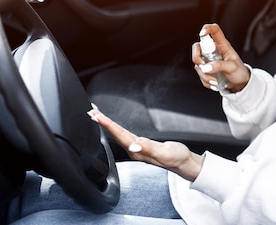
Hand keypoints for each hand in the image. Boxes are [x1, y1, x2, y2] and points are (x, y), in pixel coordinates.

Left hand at [87, 109, 203, 181]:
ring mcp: (137, 148)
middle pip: (116, 134)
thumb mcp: (164, 152)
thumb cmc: (176, 157)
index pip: (120, 135)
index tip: (97, 116)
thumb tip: (132, 146)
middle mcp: (134, 150)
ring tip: (98, 117)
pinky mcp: (142, 146)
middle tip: (92, 112)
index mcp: (138, 151)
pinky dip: (116, 129)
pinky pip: (125, 136)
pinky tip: (114, 127)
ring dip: (107, 126)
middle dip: (103, 123)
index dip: (108, 125)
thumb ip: (148, 149)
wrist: (183, 163)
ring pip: (119, 135)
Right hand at [192, 23, 250, 92]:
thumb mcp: (232, 67)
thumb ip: (219, 66)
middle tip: (203, 66)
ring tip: (216, 81)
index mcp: (222, 45)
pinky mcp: (205, 70)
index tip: (202, 33)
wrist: (239, 84)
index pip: (214, 31)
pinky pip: (200, 74)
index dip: (207, 28)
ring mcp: (208, 60)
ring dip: (204, 75)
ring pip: (197, 64)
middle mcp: (213, 51)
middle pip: (197, 47)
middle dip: (196, 58)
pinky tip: (215, 83)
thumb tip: (205, 67)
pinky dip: (206, 81)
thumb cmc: (239, 72)